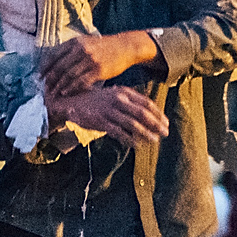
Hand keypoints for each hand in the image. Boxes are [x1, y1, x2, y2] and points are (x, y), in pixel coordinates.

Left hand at [40, 32, 156, 96]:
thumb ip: (72, 49)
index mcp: (75, 42)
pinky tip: (66, 93)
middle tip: (44, 88)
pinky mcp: (98, 70)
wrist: (125, 47)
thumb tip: (55, 61)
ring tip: (52, 93)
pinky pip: (81, 81)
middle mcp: (81, 49)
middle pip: (59, 67)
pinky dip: (72, 88)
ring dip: (59, 85)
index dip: (45, 67)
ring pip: (69, 75)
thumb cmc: (103, 47)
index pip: (54, 55)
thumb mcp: (86, 42)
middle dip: (50, 79)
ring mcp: (89, 60)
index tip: (39, 76)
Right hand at [51, 85, 166, 148]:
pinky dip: (130, 139)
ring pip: (133, 124)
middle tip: (166, 133)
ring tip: (154, 140)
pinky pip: (119, 132)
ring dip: (146, 133)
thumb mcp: (113, 95)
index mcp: (123, 92)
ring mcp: (109, 110)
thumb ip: (129, 102)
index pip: (146, 103)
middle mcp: (118, 99)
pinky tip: (137, 145)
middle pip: (143, 113)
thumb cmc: (95, 100)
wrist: (71, 101)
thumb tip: (147, 114)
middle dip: (156, 124)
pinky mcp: (100, 121)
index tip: (166, 123)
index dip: (158, 114)